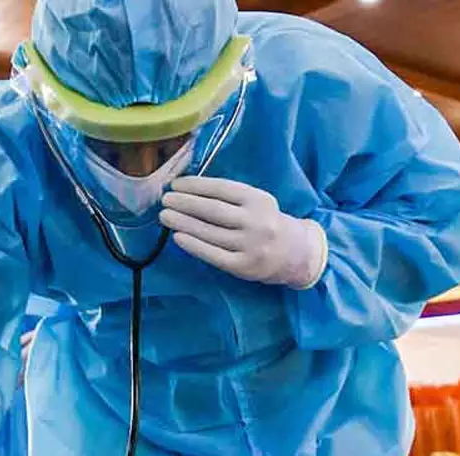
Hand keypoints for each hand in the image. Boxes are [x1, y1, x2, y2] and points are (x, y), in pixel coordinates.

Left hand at [159, 176, 327, 288]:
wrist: (294, 253)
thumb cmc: (266, 223)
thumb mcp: (257, 203)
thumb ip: (230, 197)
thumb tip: (188, 191)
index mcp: (258, 200)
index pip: (221, 189)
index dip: (196, 185)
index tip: (175, 185)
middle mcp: (256, 221)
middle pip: (213, 210)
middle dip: (185, 203)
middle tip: (165, 200)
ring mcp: (250, 245)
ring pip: (210, 232)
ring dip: (183, 223)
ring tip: (165, 216)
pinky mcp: (243, 266)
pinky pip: (213, 254)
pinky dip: (193, 245)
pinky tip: (178, 237)